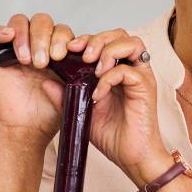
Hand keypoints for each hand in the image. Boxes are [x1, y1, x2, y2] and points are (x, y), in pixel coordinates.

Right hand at [0, 13, 77, 143]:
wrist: (29, 128)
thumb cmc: (52, 111)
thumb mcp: (73, 95)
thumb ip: (76, 81)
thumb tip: (70, 70)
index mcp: (60, 51)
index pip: (63, 30)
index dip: (63, 39)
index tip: (62, 56)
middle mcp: (40, 45)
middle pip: (43, 22)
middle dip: (44, 38)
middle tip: (44, 62)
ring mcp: (19, 49)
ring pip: (21, 23)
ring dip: (26, 37)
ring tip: (28, 61)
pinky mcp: (0, 57)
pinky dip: (1, 32)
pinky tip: (9, 37)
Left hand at [73, 29, 165, 175]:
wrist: (131, 157)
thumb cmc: (113, 135)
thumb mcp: (82, 111)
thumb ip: (65, 96)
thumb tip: (45, 82)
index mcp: (119, 70)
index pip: (107, 40)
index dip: (88, 39)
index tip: (69, 49)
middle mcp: (133, 69)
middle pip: (121, 34)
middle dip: (98, 39)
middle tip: (81, 54)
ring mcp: (141, 77)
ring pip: (131, 43)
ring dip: (108, 50)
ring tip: (93, 68)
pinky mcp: (146, 88)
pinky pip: (128, 71)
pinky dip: (109, 78)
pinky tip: (98, 94)